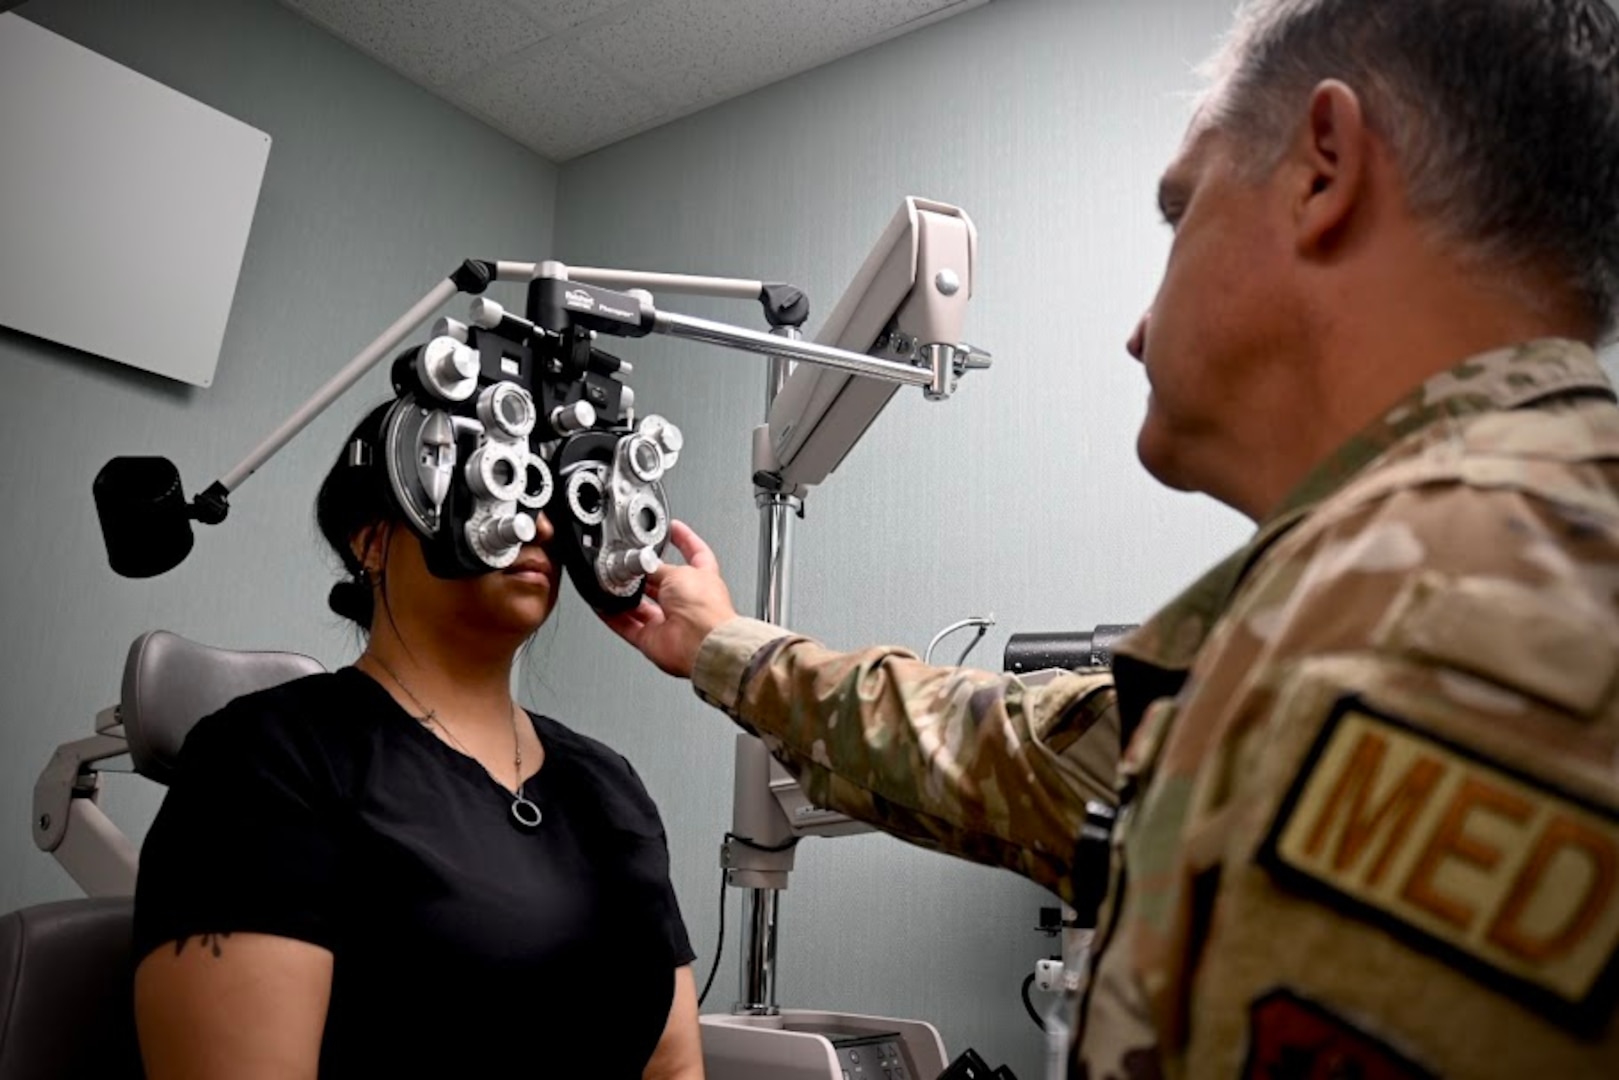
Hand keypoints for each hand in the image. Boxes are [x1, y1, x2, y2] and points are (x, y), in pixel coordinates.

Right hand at [601, 520, 738, 678]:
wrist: (702, 643)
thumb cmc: (705, 609)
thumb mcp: (678, 573)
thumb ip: (657, 568)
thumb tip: (643, 564)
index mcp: (701, 579)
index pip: (695, 552)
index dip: (684, 539)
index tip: (673, 528)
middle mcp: (686, 601)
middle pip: (660, 582)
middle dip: (644, 573)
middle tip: (628, 563)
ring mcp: (669, 621)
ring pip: (640, 606)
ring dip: (626, 595)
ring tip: (613, 583)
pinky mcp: (653, 639)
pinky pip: (627, 626)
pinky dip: (612, 617)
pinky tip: (602, 606)